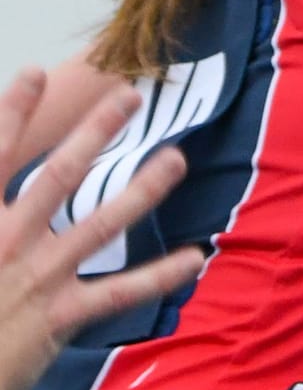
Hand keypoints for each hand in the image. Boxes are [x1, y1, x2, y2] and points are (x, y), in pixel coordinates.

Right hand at [0, 73, 201, 389]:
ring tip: (176, 160)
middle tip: (130, 97)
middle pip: (56, 176)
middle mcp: (6, 242)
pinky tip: (196, 258)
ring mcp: (37, 278)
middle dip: (95, 133)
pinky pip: (118, 292)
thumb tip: (3, 182)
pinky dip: (160, 275)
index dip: (12, 113)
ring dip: (141, 189)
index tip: (35, 73)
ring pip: (99, 224)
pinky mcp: (59, 317)